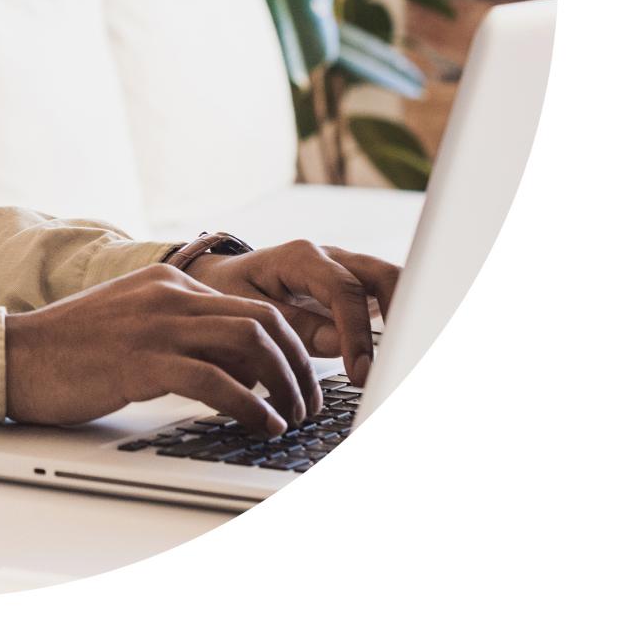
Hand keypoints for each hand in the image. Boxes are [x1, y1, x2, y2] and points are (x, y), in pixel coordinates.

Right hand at [4, 264, 321, 435]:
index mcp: (167, 283)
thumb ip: (177, 331)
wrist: (16, 356)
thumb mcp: (131, 323)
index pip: (249, 306)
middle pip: (262, 321)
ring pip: (250, 345)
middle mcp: (168, 295)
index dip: (286, 347)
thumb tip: (233, 368)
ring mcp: (156, 325)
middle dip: (297, 366)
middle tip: (309, 404)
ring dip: (284, 387)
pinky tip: (262, 425)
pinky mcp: (143, 361)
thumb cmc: (69, 350)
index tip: (298, 381)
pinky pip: (217, 381)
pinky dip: (251, 406)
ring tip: (293, 418)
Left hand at [184, 240, 398, 386]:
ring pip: (393, 284)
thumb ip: (292, 325)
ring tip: (407, 361)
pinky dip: (400, 322)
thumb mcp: (246, 308)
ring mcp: (347, 269)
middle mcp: (331, 257)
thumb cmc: (230, 291)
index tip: (360, 374)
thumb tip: (340, 345)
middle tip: (401, 363)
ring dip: (407, 318)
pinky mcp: (355, 287)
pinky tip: (403, 355)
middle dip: (403, 315)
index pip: (344, 291)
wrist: (224, 277)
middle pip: (384, 275)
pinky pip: (387, 298)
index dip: (356, 333)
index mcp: (300, 257)